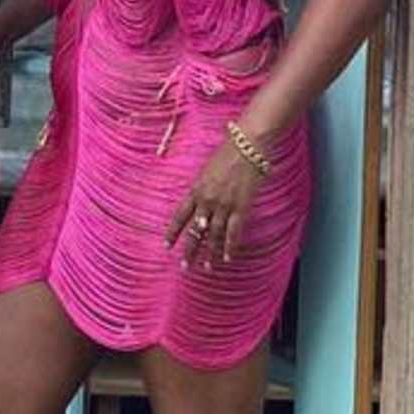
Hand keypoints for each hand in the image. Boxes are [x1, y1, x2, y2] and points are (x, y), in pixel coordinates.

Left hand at [170, 146, 263, 269]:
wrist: (247, 146)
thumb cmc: (227, 153)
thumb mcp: (206, 170)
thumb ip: (201, 188)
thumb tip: (199, 203)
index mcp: (195, 190)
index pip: (180, 216)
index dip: (173, 232)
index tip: (167, 245)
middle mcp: (206, 201)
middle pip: (195, 230)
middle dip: (189, 249)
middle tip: (185, 266)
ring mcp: (223, 205)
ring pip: (213, 235)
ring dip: (209, 253)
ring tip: (206, 267)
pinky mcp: (240, 207)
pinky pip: (233, 232)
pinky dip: (229, 246)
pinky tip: (227, 258)